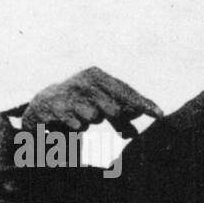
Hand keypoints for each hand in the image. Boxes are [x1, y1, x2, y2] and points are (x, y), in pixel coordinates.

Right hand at [22, 67, 162, 136]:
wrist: (43, 106)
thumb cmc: (79, 104)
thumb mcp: (102, 106)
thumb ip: (122, 115)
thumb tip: (139, 126)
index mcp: (97, 75)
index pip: (125, 91)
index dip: (143, 103)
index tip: (160, 115)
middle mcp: (84, 80)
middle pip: (113, 107)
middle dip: (116, 118)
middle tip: (116, 123)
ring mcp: (70, 93)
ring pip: (94, 117)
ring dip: (90, 121)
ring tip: (81, 116)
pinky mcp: (57, 108)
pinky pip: (78, 125)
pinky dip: (77, 127)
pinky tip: (70, 121)